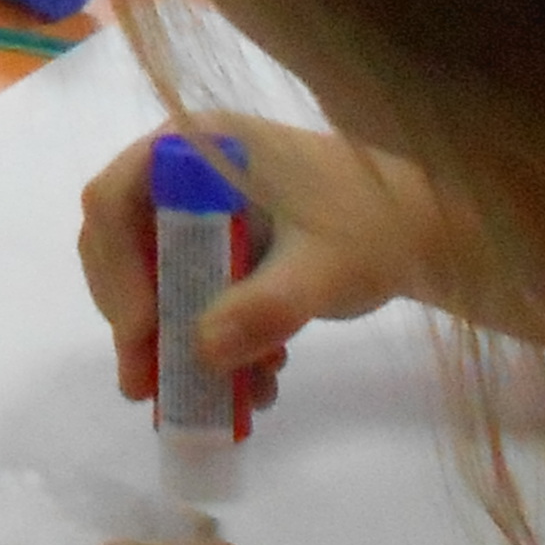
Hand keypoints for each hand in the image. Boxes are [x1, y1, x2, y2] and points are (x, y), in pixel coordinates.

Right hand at [78, 115, 427, 409]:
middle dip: (135, 320)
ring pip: (148, 277)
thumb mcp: (325, 268)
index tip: (143, 331)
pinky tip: (251, 383)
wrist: (428, 233)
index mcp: (198, 145)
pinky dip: (205, 342)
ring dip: (169, 342)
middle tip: (146, 385)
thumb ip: (267, 307)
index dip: (117, 267)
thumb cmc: (379, 228)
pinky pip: (186, 296)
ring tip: (203, 399)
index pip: (115, 199)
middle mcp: (185, 170)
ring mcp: (199, 209)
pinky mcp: (219, 246)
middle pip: (120, 244)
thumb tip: (203, 352)